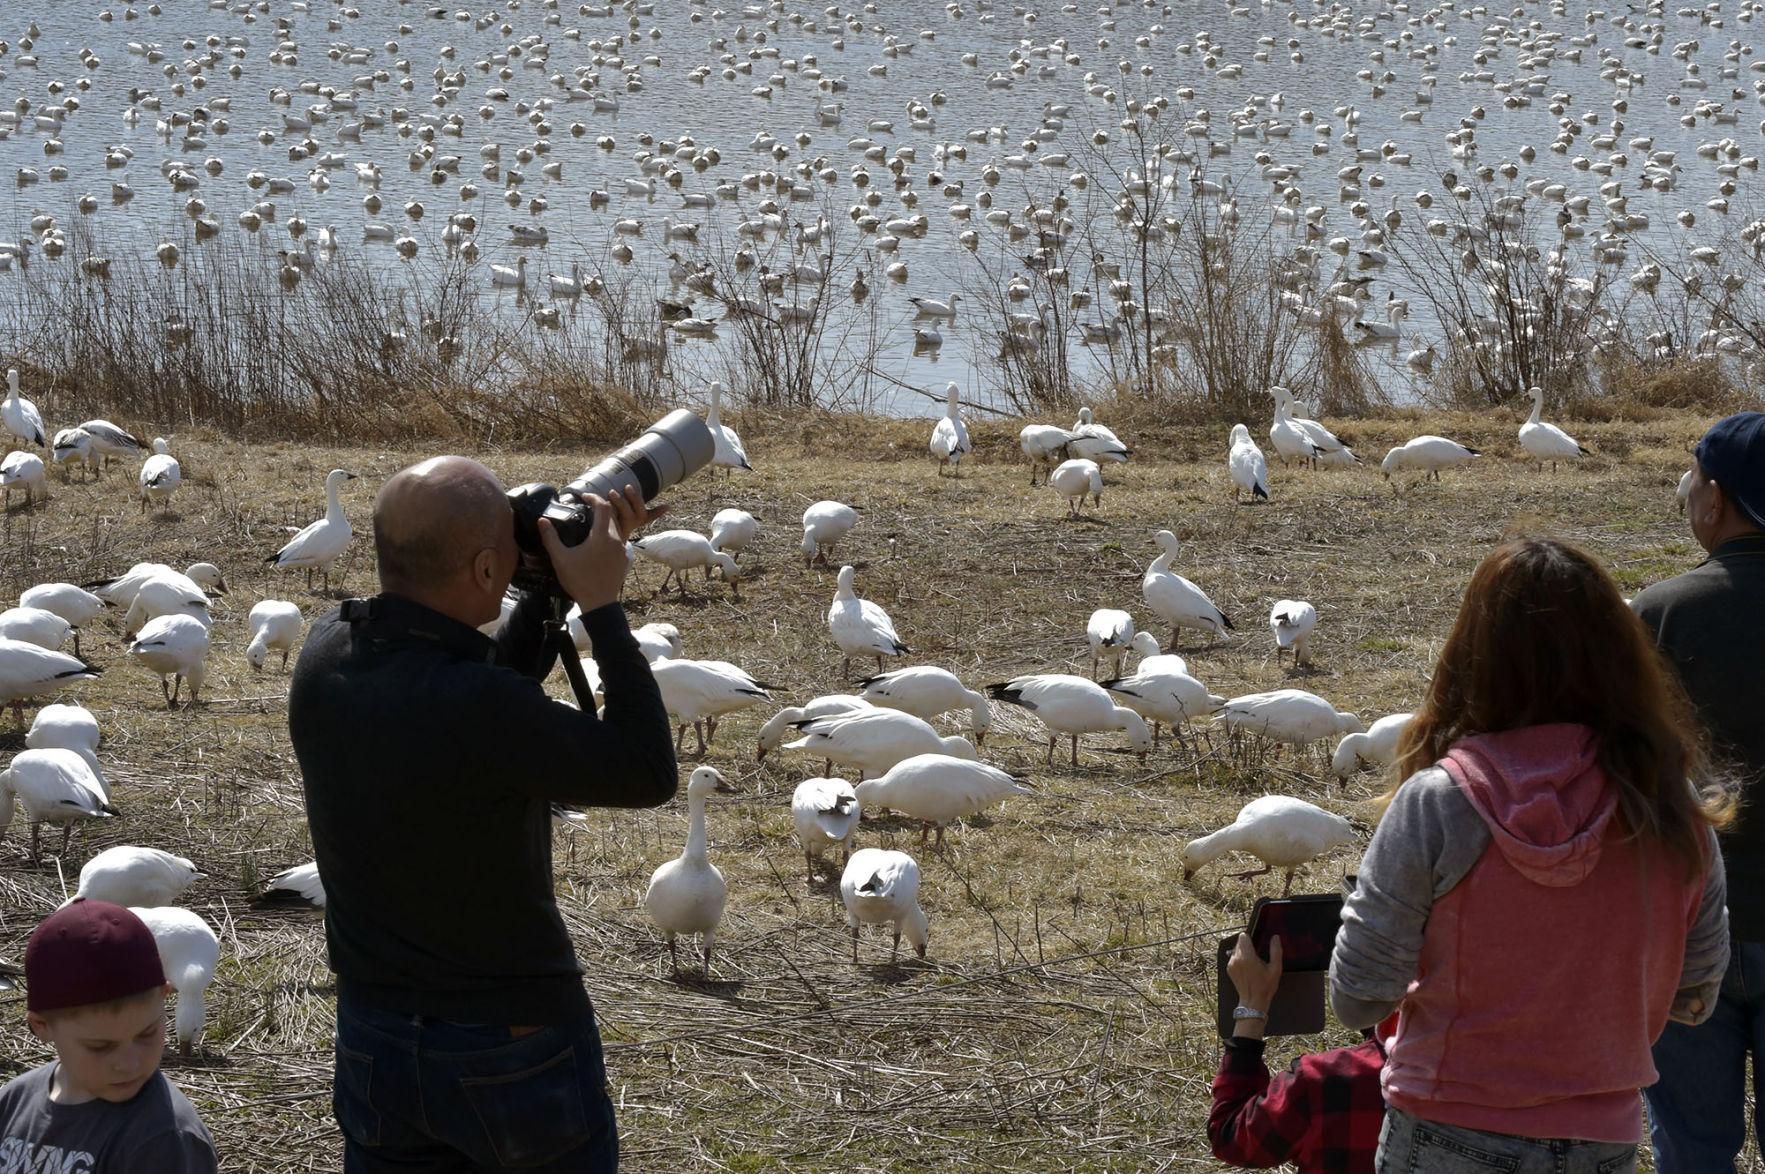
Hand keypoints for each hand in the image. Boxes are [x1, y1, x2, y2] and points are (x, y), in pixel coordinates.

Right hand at [538, 487, 665, 612]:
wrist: (599, 603)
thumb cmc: (579, 580)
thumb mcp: (560, 558)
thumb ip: (550, 538)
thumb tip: (542, 521)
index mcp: (601, 536)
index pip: (603, 507)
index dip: (594, 497)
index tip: (584, 496)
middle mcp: (616, 540)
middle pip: (611, 516)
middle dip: (599, 509)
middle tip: (585, 508)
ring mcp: (622, 550)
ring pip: (616, 528)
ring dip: (604, 523)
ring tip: (589, 524)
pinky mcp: (623, 559)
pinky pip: (618, 540)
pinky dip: (608, 535)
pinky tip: (596, 542)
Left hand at [1228, 932, 1282, 1015]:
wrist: (1253, 1001)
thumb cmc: (1265, 987)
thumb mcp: (1275, 969)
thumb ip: (1276, 951)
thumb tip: (1275, 937)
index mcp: (1247, 957)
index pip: (1243, 936)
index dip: (1251, 937)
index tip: (1257, 943)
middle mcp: (1236, 958)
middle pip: (1239, 942)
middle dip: (1247, 944)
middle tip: (1257, 954)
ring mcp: (1231, 964)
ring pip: (1235, 949)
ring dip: (1243, 951)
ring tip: (1253, 962)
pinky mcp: (1229, 969)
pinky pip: (1233, 957)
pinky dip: (1239, 959)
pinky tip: (1247, 967)